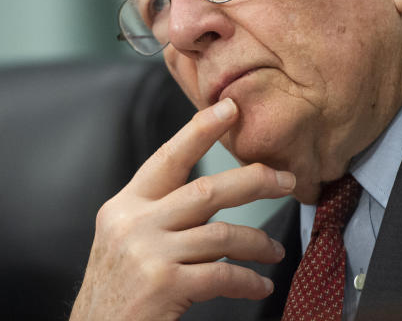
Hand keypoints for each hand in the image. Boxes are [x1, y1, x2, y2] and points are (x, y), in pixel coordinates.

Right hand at [69, 98, 295, 320]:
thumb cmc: (116, 293)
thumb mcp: (122, 242)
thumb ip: (155, 215)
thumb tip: (207, 196)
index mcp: (123, 206)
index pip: (167, 158)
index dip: (200, 131)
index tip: (230, 108)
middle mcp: (133, 223)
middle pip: (205, 190)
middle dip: (253, 180)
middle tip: (285, 179)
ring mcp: (148, 254)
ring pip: (221, 233)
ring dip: (257, 241)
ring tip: (274, 251)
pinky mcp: (164, 285)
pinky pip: (222, 274)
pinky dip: (248, 279)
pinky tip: (260, 284)